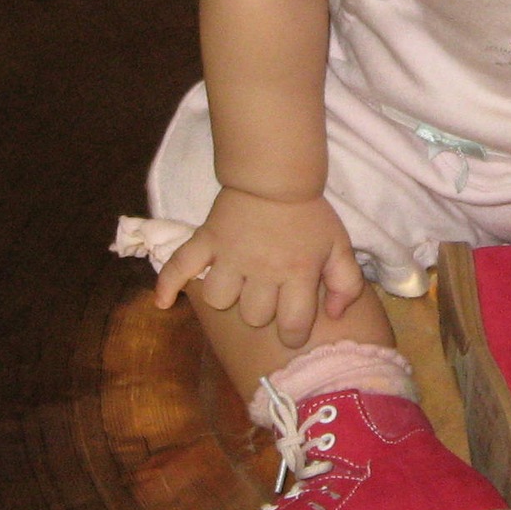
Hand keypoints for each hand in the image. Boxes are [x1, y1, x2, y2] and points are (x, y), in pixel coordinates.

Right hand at [152, 186, 367, 347]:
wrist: (276, 175)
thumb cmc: (310, 214)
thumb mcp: (341, 246)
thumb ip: (347, 283)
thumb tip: (335, 316)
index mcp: (297, 273)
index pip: (292, 325)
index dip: (294, 334)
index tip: (292, 329)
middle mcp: (262, 270)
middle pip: (253, 316)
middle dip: (262, 310)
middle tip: (267, 292)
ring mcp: (230, 256)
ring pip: (218, 298)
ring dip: (227, 296)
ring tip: (236, 284)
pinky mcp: (206, 241)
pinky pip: (181, 266)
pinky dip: (168, 285)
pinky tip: (164, 303)